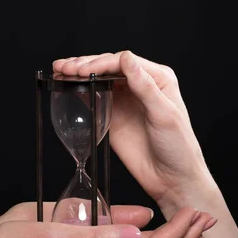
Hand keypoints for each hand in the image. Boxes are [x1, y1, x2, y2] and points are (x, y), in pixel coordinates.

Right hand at [53, 52, 216, 215]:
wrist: (171, 178)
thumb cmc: (178, 146)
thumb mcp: (164, 115)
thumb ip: (145, 86)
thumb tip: (126, 59)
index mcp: (157, 78)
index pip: (124, 62)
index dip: (101, 63)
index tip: (83, 69)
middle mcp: (140, 84)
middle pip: (108, 67)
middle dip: (85, 64)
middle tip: (64, 68)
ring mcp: (125, 100)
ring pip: (98, 79)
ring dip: (78, 74)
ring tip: (59, 71)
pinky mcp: (113, 116)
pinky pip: (94, 98)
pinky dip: (79, 91)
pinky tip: (66, 86)